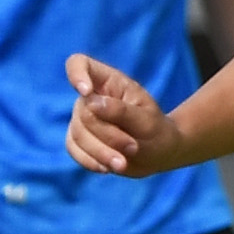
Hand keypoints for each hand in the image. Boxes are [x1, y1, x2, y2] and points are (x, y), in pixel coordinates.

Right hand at [65, 55, 175, 175]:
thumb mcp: (147, 120)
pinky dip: (90, 161)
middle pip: (84, 112)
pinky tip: (106, 168)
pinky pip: (74, 149)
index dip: (76, 74)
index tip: (86, 92)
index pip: (79, 64)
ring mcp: (83, 119)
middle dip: (108, 134)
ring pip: (78, 134)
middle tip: (132, 147)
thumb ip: (121, 111)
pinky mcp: (80, 140)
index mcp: (109, 82)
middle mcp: (91, 98)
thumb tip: (90, 101)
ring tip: (122, 164)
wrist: (159, 153)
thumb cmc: (157, 131)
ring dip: (100, 152)